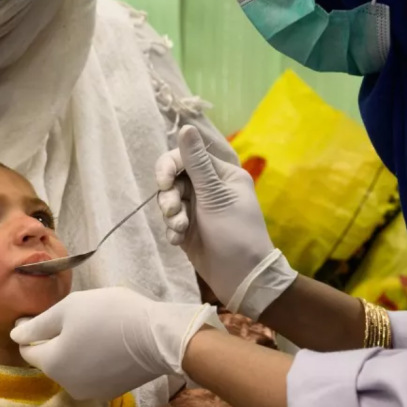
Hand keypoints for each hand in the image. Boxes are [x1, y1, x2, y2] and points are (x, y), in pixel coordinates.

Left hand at [11, 288, 221, 400]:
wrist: (158, 337)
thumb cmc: (110, 314)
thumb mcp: (69, 308)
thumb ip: (37, 324)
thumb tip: (15, 335)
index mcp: (52, 364)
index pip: (27, 350)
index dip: (32, 330)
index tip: (47, 313)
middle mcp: (66, 385)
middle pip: (51, 360)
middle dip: (56, 341)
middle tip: (77, 318)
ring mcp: (90, 391)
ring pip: (72, 368)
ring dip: (76, 352)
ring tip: (94, 330)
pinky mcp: (111, 391)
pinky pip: (92, 374)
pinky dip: (94, 361)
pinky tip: (109, 344)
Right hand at [155, 126, 295, 319]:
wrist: (243, 278)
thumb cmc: (236, 234)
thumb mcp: (216, 196)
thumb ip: (197, 163)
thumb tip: (186, 128)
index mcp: (222, 174)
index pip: (188, 156)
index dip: (171, 166)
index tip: (164, 182)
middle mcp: (210, 187)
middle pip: (174, 177)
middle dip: (169, 194)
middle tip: (173, 210)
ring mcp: (198, 208)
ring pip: (169, 199)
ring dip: (170, 213)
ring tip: (179, 228)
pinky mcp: (188, 228)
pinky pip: (171, 219)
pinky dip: (171, 228)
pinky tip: (178, 240)